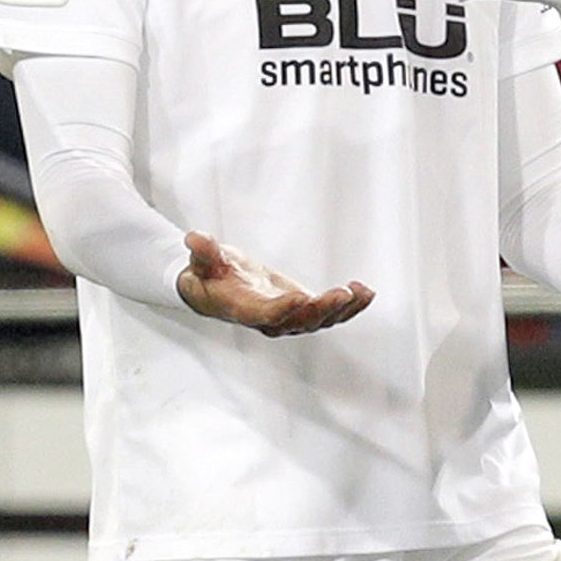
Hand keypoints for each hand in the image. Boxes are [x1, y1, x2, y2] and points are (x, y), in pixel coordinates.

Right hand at [176, 231, 374, 335]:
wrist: (217, 287)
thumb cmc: (208, 273)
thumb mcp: (202, 260)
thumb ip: (203, 252)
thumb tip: (194, 238)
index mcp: (244, 309)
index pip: (266, 315)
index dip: (283, 309)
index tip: (301, 297)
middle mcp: (269, 320)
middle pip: (299, 322)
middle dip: (323, 309)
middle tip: (343, 293)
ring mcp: (289, 318)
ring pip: (320, 321)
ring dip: (343, 309)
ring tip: (362, 292)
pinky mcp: (303, 310)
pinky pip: (330, 314)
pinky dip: (350, 306)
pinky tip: (366, 293)